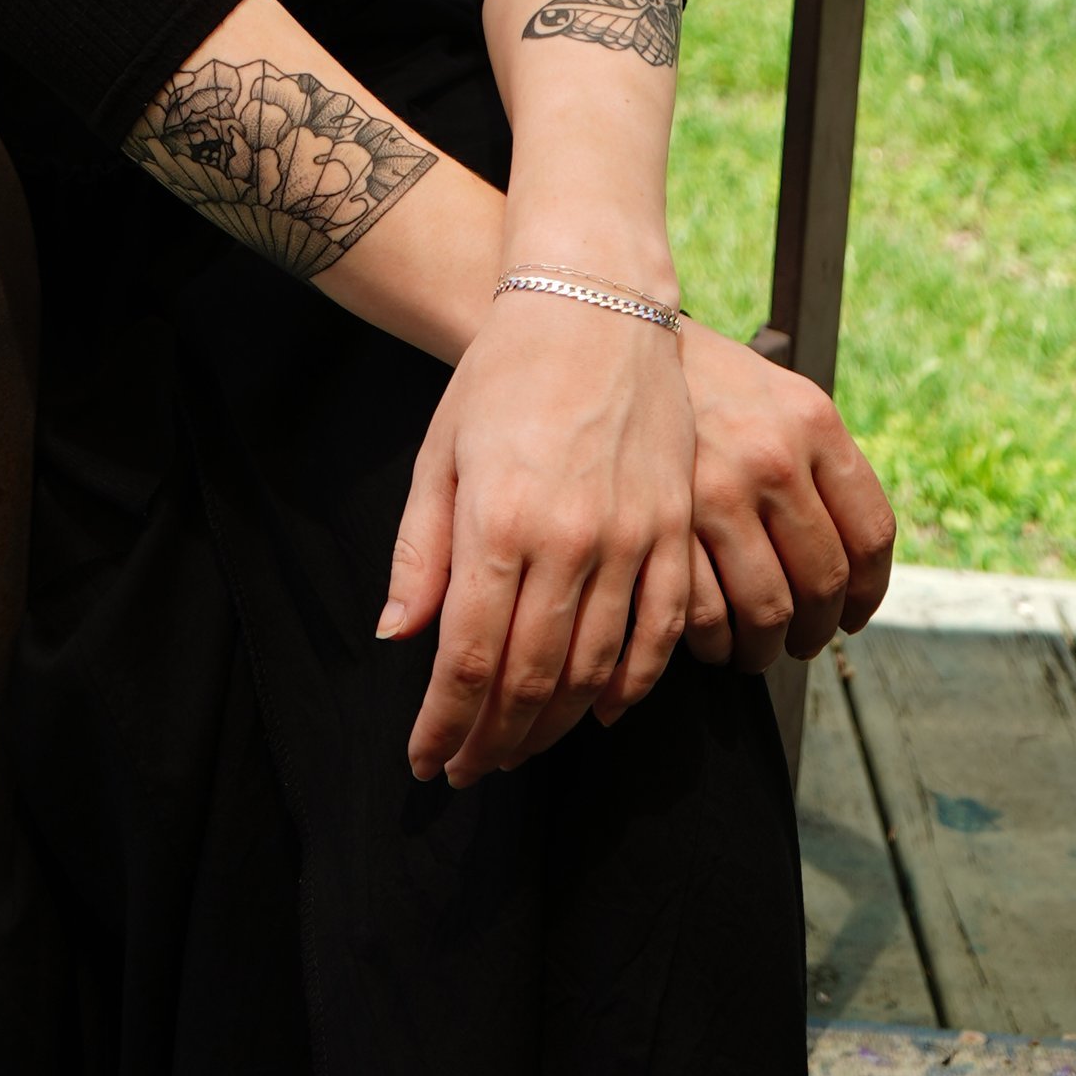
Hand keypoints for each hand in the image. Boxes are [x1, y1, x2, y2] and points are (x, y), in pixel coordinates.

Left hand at [381, 297, 695, 786]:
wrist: (592, 306)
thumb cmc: (501, 375)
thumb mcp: (440, 455)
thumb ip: (420, 552)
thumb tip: (398, 638)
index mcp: (498, 520)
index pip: (468, 660)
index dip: (445, 725)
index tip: (426, 761)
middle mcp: (569, 538)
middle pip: (530, 678)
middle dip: (493, 741)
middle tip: (469, 769)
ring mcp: (633, 536)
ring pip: (596, 668)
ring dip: (553, 725)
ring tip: (519, 748)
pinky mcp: (677, 528)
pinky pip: (664, 631)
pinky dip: (632, 684)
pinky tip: (599, 709)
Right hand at [677, 320, 893, 670]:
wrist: (616, 338)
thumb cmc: (706, 382)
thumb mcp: (780, 398)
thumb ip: (820, 468)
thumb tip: (849, 570)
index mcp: (813, 422)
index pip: (870, 536)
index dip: (867, 592)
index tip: (852, 614)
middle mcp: (773, 455)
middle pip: (822, 582)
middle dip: (815, 630)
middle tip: (801, 641)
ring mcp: (716, 487)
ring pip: (768, 609)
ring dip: (765, 647)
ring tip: (755, 649)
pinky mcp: (664, 517)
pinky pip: (705, 611)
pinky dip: (713, 641)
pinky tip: (709, 637)